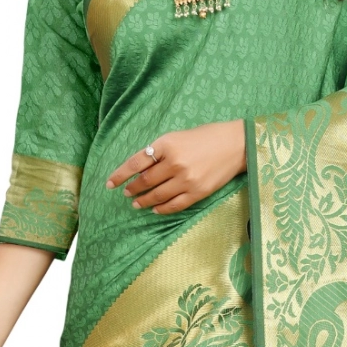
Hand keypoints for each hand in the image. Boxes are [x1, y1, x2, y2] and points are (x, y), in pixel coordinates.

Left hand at [106, 119, 246, 214]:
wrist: (236, 144)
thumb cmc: (207, 136)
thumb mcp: (178, 137)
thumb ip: (160, 151)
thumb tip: (141, 169)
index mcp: (167, 144)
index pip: (136, 163)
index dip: (120, 175)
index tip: (110, 183)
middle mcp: (174, 163)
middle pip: (145, 181)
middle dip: (132, 189)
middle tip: (126, 193)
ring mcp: (186, 179)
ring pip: (157, 196)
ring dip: (143, 201)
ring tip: (136, 203)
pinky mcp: (197, 192)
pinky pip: (174, 205)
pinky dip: (162, 209)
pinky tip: (155, 209)